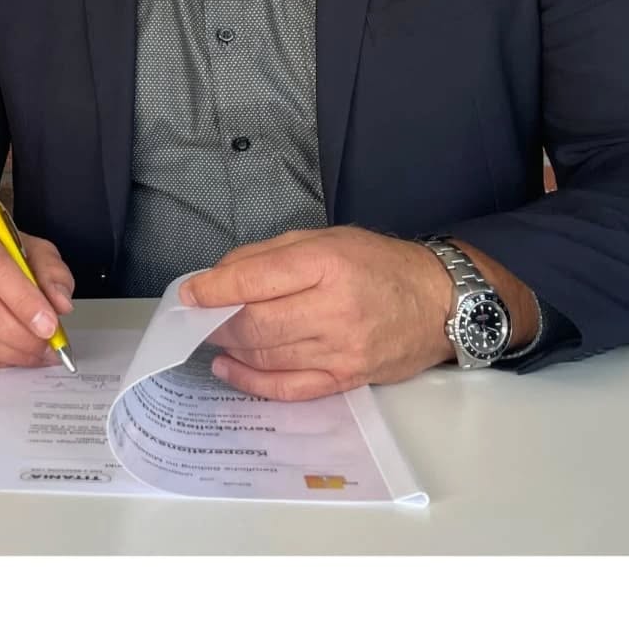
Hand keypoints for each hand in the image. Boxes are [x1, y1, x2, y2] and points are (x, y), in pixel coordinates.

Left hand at [179, 226, 453, 400]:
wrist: (440, 302)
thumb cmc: (377, 263)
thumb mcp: (323, 239)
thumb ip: (267, 256)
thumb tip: (217, 277)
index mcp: (326, 265)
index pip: (255, 280)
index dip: (213, 288)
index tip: (189, 293)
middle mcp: (334, 311)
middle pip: (255, 325)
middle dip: (216, 322)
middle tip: (197, 318)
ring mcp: (342, 352)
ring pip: (266, 356)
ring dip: (229, 348)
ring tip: (212, 336)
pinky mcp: (347, 380)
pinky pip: (289, 388)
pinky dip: (252, 381)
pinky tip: (229, 369)